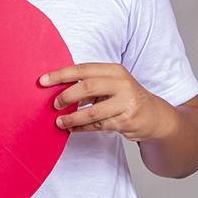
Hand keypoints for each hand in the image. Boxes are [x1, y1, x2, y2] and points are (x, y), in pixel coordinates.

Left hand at [39, 63, 173, 141]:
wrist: (154, 115)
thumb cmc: (125, 97)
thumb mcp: (111, 84)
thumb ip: (89, 84)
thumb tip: (57, 89)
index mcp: (114, 70)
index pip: (83, 69)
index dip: (61, 75)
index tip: (43, 81)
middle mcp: (122, 84)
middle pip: (87, 88)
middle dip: (66, 96)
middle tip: (54, 104)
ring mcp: (126, 103)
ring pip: (92, 112)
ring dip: (72, 118)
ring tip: (60, 122)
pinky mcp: (126, 121)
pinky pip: (97, 125)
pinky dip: (82, 127)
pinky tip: (73, 128)